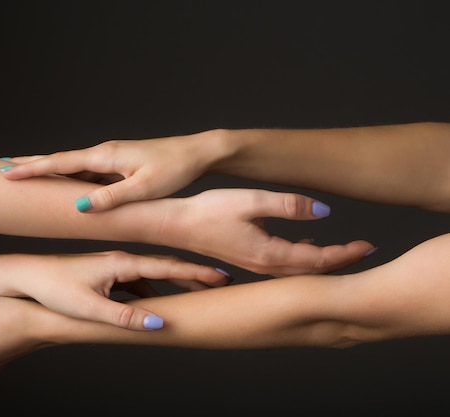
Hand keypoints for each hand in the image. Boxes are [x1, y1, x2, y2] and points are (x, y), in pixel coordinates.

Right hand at [0, 131, 216, 211]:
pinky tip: (63, 184)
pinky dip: (68, 175)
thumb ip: (111, 197)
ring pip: (71, 165)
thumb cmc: (174, 169)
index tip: (5, 172)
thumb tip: (79, 205)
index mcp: (105, 157)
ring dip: (46, 169)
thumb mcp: (142, 188)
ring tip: (23, 174)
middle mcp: (103, 153)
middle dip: (30, 163)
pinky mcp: (119, 164)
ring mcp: (110, 157)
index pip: (59, 162)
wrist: (198, 153)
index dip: (31, 169)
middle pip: (58, 159)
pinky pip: (85, 171)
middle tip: (1, 167)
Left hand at [4, 251, 231, 330]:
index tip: (221, 276)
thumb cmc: (54, 288)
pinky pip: (138, 282)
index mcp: (121, 262)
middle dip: (193, 275)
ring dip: (174, 282)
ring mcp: (114, 267)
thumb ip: (125, 316)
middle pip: (165, 267)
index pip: (167, 266)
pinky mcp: (106, 275)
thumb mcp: (90, 306)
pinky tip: (159, 301)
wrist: (28, 275)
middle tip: (220, 281)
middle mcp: (121, 260)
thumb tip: (159, 322)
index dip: (196, 272)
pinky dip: (154, 289)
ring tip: (197, 291)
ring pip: (152, 275)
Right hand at [162, 188, 375, 275]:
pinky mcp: (246, 260)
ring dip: (322, 261)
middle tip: (366, 249)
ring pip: (298, 269)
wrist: (175, 225)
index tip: (369, 245)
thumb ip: (290, 205)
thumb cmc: (207, 211)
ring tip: (343, 252)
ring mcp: (254, 266)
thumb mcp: (252, 201)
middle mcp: (264, 266)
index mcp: (270, 254)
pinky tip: (305, 250)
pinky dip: (302, 260)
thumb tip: (325, 212)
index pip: (319, 259)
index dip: (346, 253)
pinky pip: (283, 266)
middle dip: (341, 260)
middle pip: (312, 269)